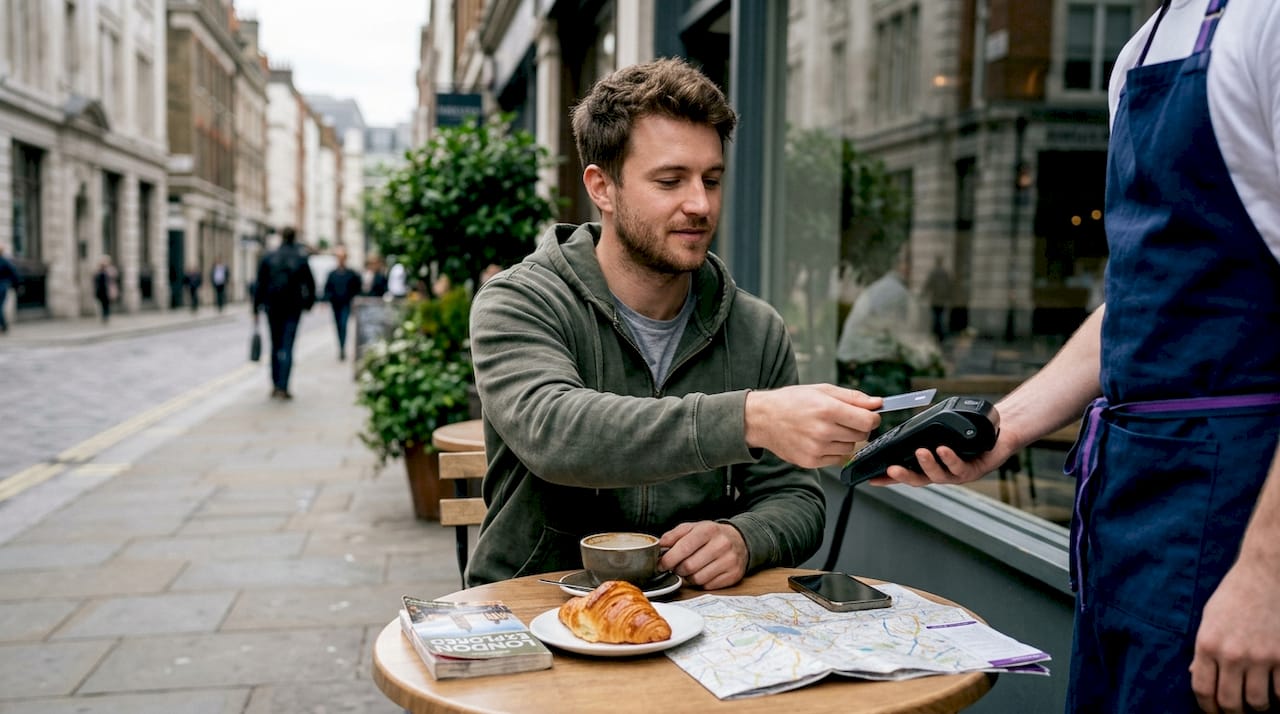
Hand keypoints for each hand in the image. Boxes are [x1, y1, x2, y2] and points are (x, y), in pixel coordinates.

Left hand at [658, 521, 747, 589]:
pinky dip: (701, 582)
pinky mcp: (734, 575)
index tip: (661, 564)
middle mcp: (721, 544)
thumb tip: (661, 545)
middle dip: (677, 569)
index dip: (669, 559)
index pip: (684, 548)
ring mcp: (729, 560)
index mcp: (708, 530)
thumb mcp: (693, 528)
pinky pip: (708, 586)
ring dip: (688, 577)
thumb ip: (674, 535)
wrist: (740, 541)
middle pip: (689, 566)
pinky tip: (703, 572)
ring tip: (690, 569)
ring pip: (697, 578)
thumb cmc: (711, 535)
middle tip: (676, 567)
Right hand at [744, 385, 881, 467]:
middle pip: (861, 435)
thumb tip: (878, 403)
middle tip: (842, 419)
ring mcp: (817, 449)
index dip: (872, 418)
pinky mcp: (811, 461)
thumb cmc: (792, 401)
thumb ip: (853, 397)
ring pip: (850, 448)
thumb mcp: (822, 390)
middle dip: (858, 427)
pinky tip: (819, 439)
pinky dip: (834, 449)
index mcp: (827, 409)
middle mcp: (823, 431)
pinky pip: (837, 458)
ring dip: (845, 439)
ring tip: (827, 428)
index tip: (868, 415)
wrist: (763, 419)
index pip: (868, 421)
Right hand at [872, 428, 1021, 486]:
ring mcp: (957, 473)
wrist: (999, 433)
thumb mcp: (943, 433)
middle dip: (904, 476)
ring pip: (938, 475)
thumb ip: (925, 436)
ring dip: (927, 464)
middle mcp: (942, 473)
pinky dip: (950, 458)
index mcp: (931, 467)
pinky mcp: (974, 470)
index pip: (906, 474)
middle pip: (918, 480)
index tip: (872, 479)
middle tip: (891, 469)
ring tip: (920, 452)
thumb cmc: (969, 433)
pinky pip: (959, 467)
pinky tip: (943, 449)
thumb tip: (903, 431)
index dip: (888, 479)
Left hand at [1191, 558, 1279, 712]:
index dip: (1207, 708)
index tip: (1213, 712)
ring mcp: (1260, 656)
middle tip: (1236, 713)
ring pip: (1259, 702)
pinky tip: (1276, 693)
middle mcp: (1232, 654)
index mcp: (1207, 644)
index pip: (1202, 689)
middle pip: (1230, 702)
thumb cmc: (1233, 595)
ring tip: (1257, 704)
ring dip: (1258, 708)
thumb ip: (1202, 650)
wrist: (1264, 575)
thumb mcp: (1208, 619)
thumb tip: (1195, 675)